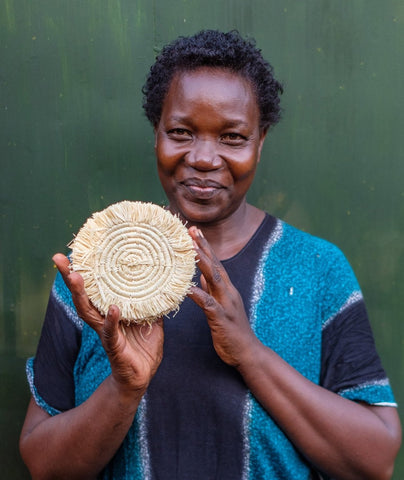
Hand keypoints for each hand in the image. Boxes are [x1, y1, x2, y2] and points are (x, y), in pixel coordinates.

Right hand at [53, 254, 163, 394]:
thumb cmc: (142, 346)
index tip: (72, 252)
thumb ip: (153, 301)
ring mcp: (106, 333)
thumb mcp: (151, 318)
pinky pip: (111, 332)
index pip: (92, 288)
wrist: (142, 376)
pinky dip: (112, 320)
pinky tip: (113, 309)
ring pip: (88, 311)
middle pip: (81, 295)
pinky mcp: (114, 347)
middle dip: (69, 276)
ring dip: (81, 293)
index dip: (82, 271)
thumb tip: (162, 281)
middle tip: (59, 258)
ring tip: (75, 276)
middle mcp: (102, 319)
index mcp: (109, 311)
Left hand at [187, 227, 258, 367]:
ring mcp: (226, 304)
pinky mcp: (221, 318)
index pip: (215, 263)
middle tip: (191, 230)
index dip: (205, 246)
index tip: (194, 231)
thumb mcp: (220, 307)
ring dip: (202, 263)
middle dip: (203, 247)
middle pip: (215, 265)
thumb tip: (200, 278)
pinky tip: (187, 288)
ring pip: (213, 279)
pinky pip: (208, 304)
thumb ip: (212, 291)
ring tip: (190, 250)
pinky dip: (198, 294)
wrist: (247, 352)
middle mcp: (228, 292)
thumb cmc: (232, 330)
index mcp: (227, 289)